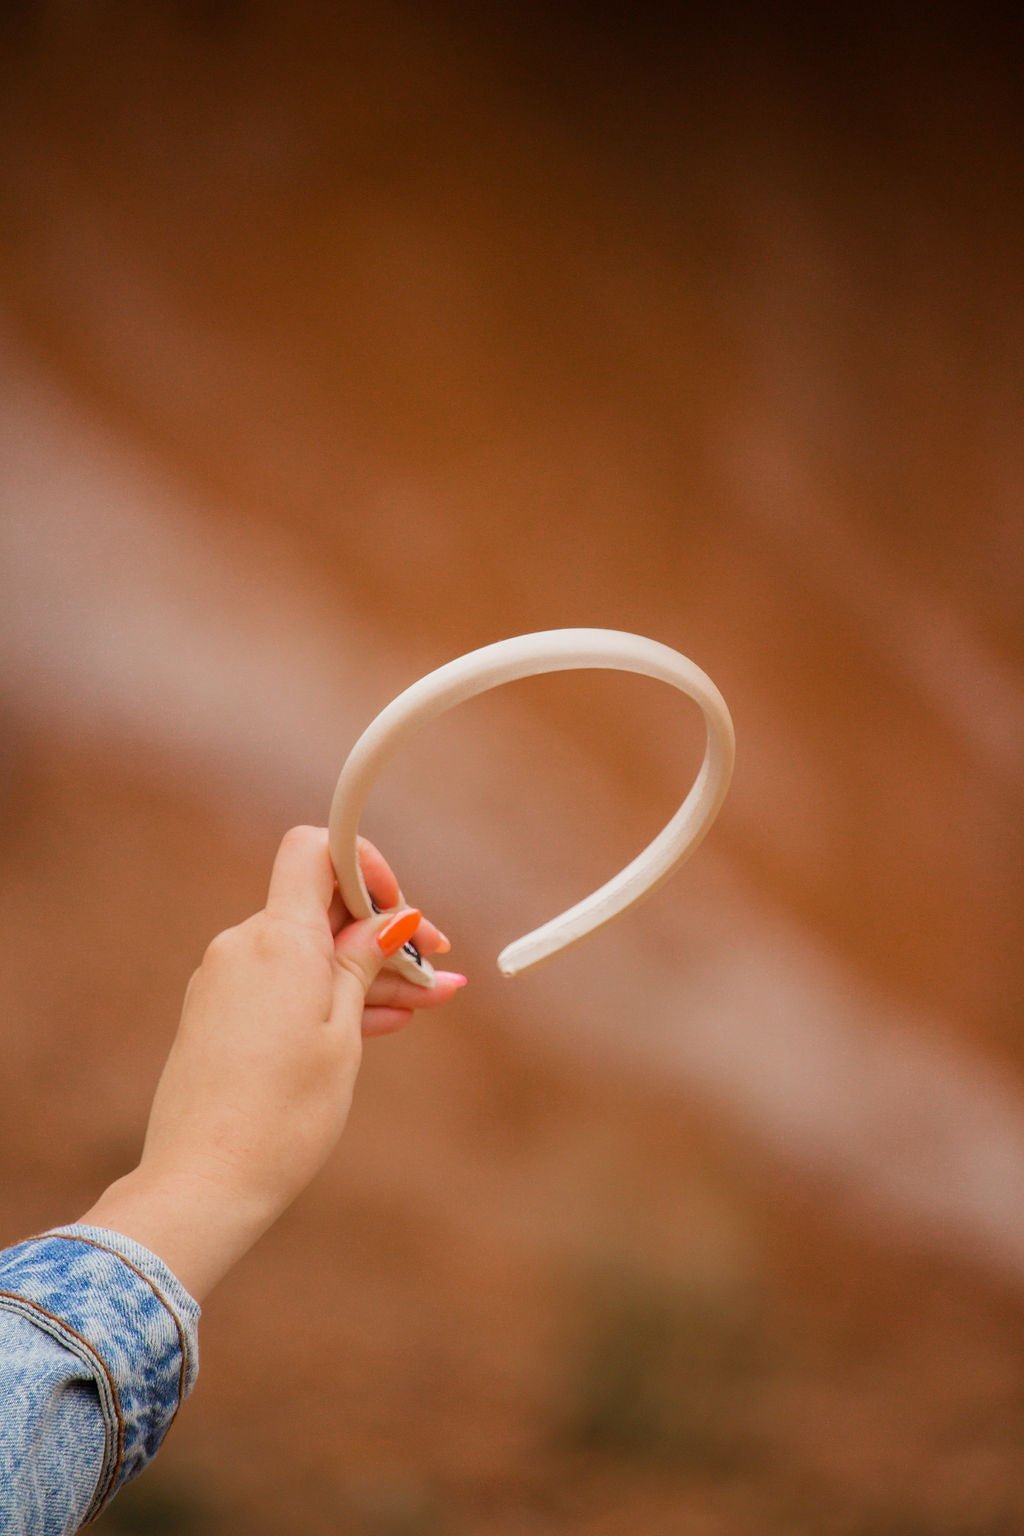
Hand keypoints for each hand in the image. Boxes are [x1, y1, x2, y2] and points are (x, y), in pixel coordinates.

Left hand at [78, 826, 464, 1297]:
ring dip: (364, 972)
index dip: (364, 864)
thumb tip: (390, 919)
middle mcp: (244, 946)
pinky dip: (327, 995)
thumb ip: (363, 963)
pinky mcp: (217, 1014)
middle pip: (320, 909)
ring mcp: (226, 980)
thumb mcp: (342, 1031)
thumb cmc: (282, 1112)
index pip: (314, 850)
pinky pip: (282, 984)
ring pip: (307, 953)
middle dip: (382, 934)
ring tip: (424, 1003)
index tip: (401, 907)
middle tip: (437, 970)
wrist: (204, 1182)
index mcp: (278, 938)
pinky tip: (376, 1021)